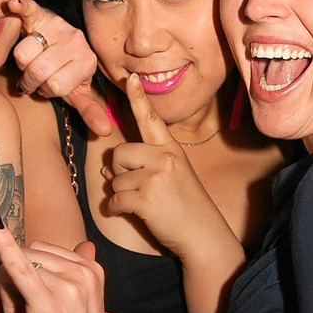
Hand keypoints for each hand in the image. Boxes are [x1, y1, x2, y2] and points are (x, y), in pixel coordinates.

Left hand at [0, 213, 107, 312]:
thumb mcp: (83, 305)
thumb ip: (80, 272)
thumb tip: (86, 244)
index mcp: (90, 269)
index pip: (41, 251)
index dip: (21, 272)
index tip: (16, 302)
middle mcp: (82, 272)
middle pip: (27, 255)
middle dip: (7, 282)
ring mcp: (67, 286)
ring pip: (16, 267)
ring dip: (4, 296)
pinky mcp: (47, 303)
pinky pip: (20, 266)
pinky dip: (4, 244)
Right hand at [10, 0, 111, 135]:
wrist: (62, 42)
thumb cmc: (67, 70)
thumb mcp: (78, 91)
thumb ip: (89, 110)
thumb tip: (105, 132)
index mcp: (87, 62)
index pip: (55, 85)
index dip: (46, 89)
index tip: (49, 85)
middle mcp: (76, 41)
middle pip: (38, 70)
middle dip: (31, 78)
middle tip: (36, 75)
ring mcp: (59, 26)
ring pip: (24, 52)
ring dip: (22, 60)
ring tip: (31, 59)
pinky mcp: (43, 14)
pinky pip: (31, 9)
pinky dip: (21, 7)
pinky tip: (15, 5)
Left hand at [106, 74, 237, 260]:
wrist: (203, 235)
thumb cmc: (186, 206)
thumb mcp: (173, 176)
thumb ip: (144, 166)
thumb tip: (108, 167)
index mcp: (171, 150)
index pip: (151, 120)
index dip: (139, 99)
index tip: (131, 78)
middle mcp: (164, 158)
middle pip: (119, 152)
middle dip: (118, 171)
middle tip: (134, 185)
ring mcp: (156, 178)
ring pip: (115, 179)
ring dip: (120, 194)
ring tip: (141, 202)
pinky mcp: (147, 199)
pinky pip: (115, 199)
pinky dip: (116, 209)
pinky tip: (130, 213)